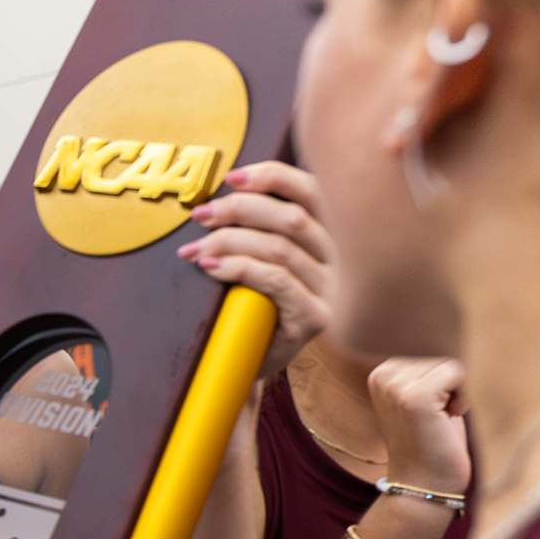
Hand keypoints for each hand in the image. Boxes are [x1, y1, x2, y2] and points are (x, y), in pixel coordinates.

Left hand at [179, 161, 334, 379]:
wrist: (253, 361)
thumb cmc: (256, 304)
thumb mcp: (264, 259)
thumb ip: (261, 226)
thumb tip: (224, 192)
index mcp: (335, 235)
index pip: (313, 191)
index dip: (272, 177)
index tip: (231, 179)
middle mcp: (345, 260)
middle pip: (291, 217)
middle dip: (239, 209)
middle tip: (201, 216)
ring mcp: (334, 291)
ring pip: (278, 247)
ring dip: (228, 241)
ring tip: (194, 249)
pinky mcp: (317, 317)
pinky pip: (275, 280)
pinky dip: (238, 267)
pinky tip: (211, 268)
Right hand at [368, 357, 469, 494]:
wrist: (424, 483)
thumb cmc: (432, 440)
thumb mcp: (424, 396)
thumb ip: (429, 367)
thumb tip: (456, 333)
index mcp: (380, 371)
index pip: (430, 345)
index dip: (443, 375)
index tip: (433, 405)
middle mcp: (382, 375)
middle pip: (439, 350)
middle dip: (450, 381)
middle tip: (439, 413)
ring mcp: (395, 386)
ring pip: (448, 361)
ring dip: (457, 389)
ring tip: (443, 416)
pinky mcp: (414, 397)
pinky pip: (456, 371)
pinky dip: (463, 394)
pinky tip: (450, 416)